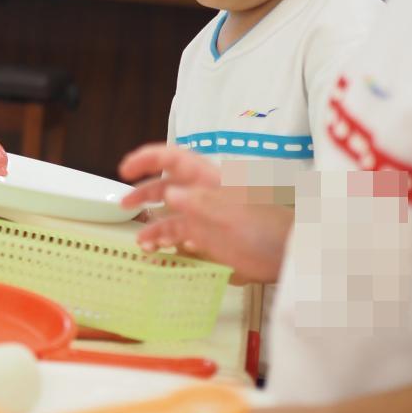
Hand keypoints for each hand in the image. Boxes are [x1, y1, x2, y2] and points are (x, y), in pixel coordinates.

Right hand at [119, 143, 289, 283]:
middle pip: (165, 185)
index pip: (172, 159)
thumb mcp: (232, 213)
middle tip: (123, 203)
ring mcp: (203, 216)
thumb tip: (169, 194)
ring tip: (138, 238)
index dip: (147, 159)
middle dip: (142, 191)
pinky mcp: (207, 237)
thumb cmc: (264, 227)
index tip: (125, 169)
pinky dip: (163, 240)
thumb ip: (200, 203)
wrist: (288, 253)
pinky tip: (154, 250)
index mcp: (207, 178)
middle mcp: (201, 194)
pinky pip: (178, 235)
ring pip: (168, 213)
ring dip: (151, 222)